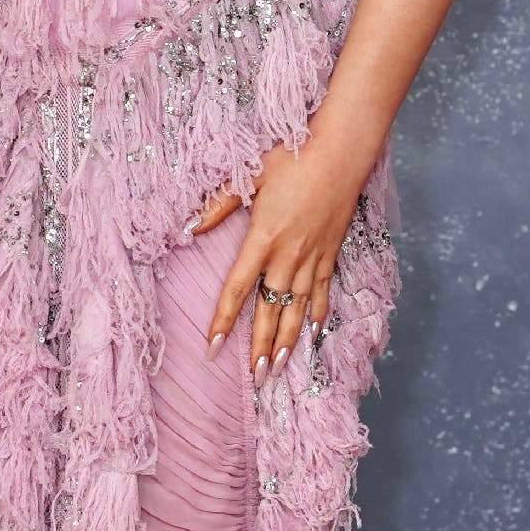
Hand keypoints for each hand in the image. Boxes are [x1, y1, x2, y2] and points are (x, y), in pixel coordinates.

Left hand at [195, 133, 365, 376]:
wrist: (341, 151)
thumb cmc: (291, 159)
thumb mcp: (247, 177)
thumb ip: (217, 206)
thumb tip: (187, 226)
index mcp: (262, 239)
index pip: (237, 289)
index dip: (224, 320)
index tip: (213, 347)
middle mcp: (288, 256)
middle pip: (269, 310)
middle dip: (259, 347)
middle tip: (255, 379)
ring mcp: (313, 257)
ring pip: (297, 308)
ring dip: (287, 341)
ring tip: (278, 369)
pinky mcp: (331, 252)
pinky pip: (323, 291)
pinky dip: (317, 313)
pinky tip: (312, 332)